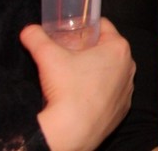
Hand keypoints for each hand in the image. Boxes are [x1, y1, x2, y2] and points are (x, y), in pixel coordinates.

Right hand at [21, 18, 134, 150]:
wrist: (72, 131)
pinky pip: (111, 93)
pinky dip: (98, 92)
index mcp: (118, 48)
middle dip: (88, 50)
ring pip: (110, 71)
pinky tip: (81, 96)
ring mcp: (127, 90)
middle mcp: (128, 66)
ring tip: (73, 77)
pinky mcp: (122, 109)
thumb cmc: (67, 89)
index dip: (84, 27)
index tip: (71, 34)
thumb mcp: (47, 56)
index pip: (102, 26)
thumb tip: (28, 30)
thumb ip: (37, 38)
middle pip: (106, 49)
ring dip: (94, 71)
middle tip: (68, 55)